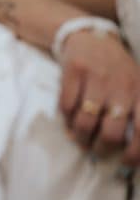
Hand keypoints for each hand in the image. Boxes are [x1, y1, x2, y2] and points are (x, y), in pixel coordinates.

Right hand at [58, 29, 139, 163]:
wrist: (91, 37)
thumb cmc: (117, 70)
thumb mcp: (137, 87)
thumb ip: (137, 113)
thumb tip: (128, 149)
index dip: (135, 152)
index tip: (124, 162)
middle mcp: (122, 85)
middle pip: (111, 131)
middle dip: (102, 147)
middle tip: (97, 151)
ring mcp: (97, 78)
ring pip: (86, 122)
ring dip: (81, 137)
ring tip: (80, 140)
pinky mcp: (74, 71)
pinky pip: (66, 106)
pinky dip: (66, 118)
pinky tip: (69, 120)